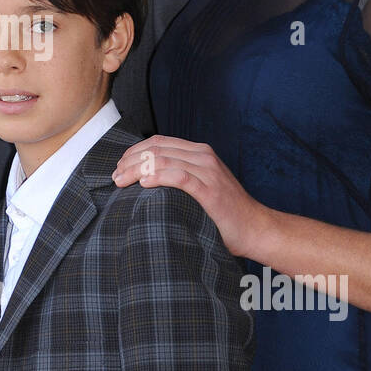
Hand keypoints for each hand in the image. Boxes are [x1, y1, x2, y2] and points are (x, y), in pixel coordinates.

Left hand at [113, 135, 270, 258]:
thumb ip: (179, 177)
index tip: (119, 167)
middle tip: (116, 177)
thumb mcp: (201, 186)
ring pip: (163, 160)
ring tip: (122, 181)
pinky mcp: (210, 190)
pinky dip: (159, 177)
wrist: (255, 228)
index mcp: (199, 152)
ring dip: (137, 169)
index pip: (158, 142)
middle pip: (156, 149)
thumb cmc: (224, 213)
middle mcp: (203, 156)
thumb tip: (145, 180)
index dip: (134, 151)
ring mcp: (208, 172)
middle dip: (130, 161)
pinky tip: (144, 184)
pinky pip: (180, 177)